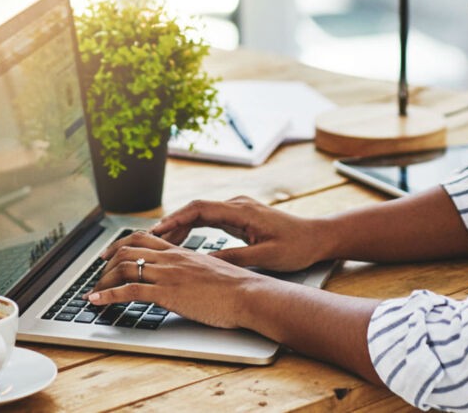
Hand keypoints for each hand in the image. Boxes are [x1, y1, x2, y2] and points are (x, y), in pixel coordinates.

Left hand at [87, 231, 269, 328]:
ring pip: (124, 268)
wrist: (248, 294)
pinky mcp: (167, 293)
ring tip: (94, 292)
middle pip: (127, 250)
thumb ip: (194, 270)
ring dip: (103, 281)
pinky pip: (129, 291)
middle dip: (106, 263)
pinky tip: (96, 301)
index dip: (120, 245)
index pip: (143, 239)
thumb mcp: (210, 271)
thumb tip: (187, 277)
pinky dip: (107, 295)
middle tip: (96, 275)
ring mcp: (168, 275)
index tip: (108, 255)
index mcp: (181, 252)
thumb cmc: (236, 288)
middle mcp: (171, 259)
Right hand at [149, 196, 329, 272]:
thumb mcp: (265, 256)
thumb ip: (235, 258)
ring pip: (200, 214)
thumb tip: (205, 263)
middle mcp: (237, 205)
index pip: (199, 209)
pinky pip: (209, 220)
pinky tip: (181, 242)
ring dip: (180, 227)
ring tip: (158, 243)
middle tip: (148, 240)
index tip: (156, 231)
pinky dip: (193, 229)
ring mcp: (238, 210)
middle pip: (195, 209)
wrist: (318, 237)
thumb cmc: (297, 246)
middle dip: (171, 223)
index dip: (175, 219)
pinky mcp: (240, 218)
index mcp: (242, 210)